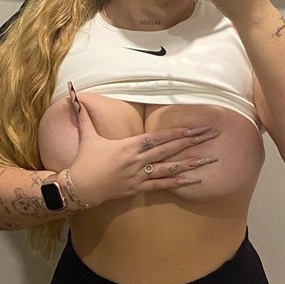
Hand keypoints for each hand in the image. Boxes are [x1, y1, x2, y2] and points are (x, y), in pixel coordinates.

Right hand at [64, 88, 218, 206]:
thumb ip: (84, 115)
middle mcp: (137, 161)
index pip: (158, 138)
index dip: (177, 133)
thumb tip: (73, 95)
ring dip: (190, 164)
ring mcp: (139, 176)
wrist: (79, 188)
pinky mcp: (138, 189)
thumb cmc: (84, 160)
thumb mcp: (87, 136)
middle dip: (192, 142)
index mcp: (128, 146)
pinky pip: (161, 186)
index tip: (194, 128)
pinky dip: (178, 183)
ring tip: (209, 159)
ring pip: (169, 169)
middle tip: (211, 136)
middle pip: (169, 150)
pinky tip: (193, 180)